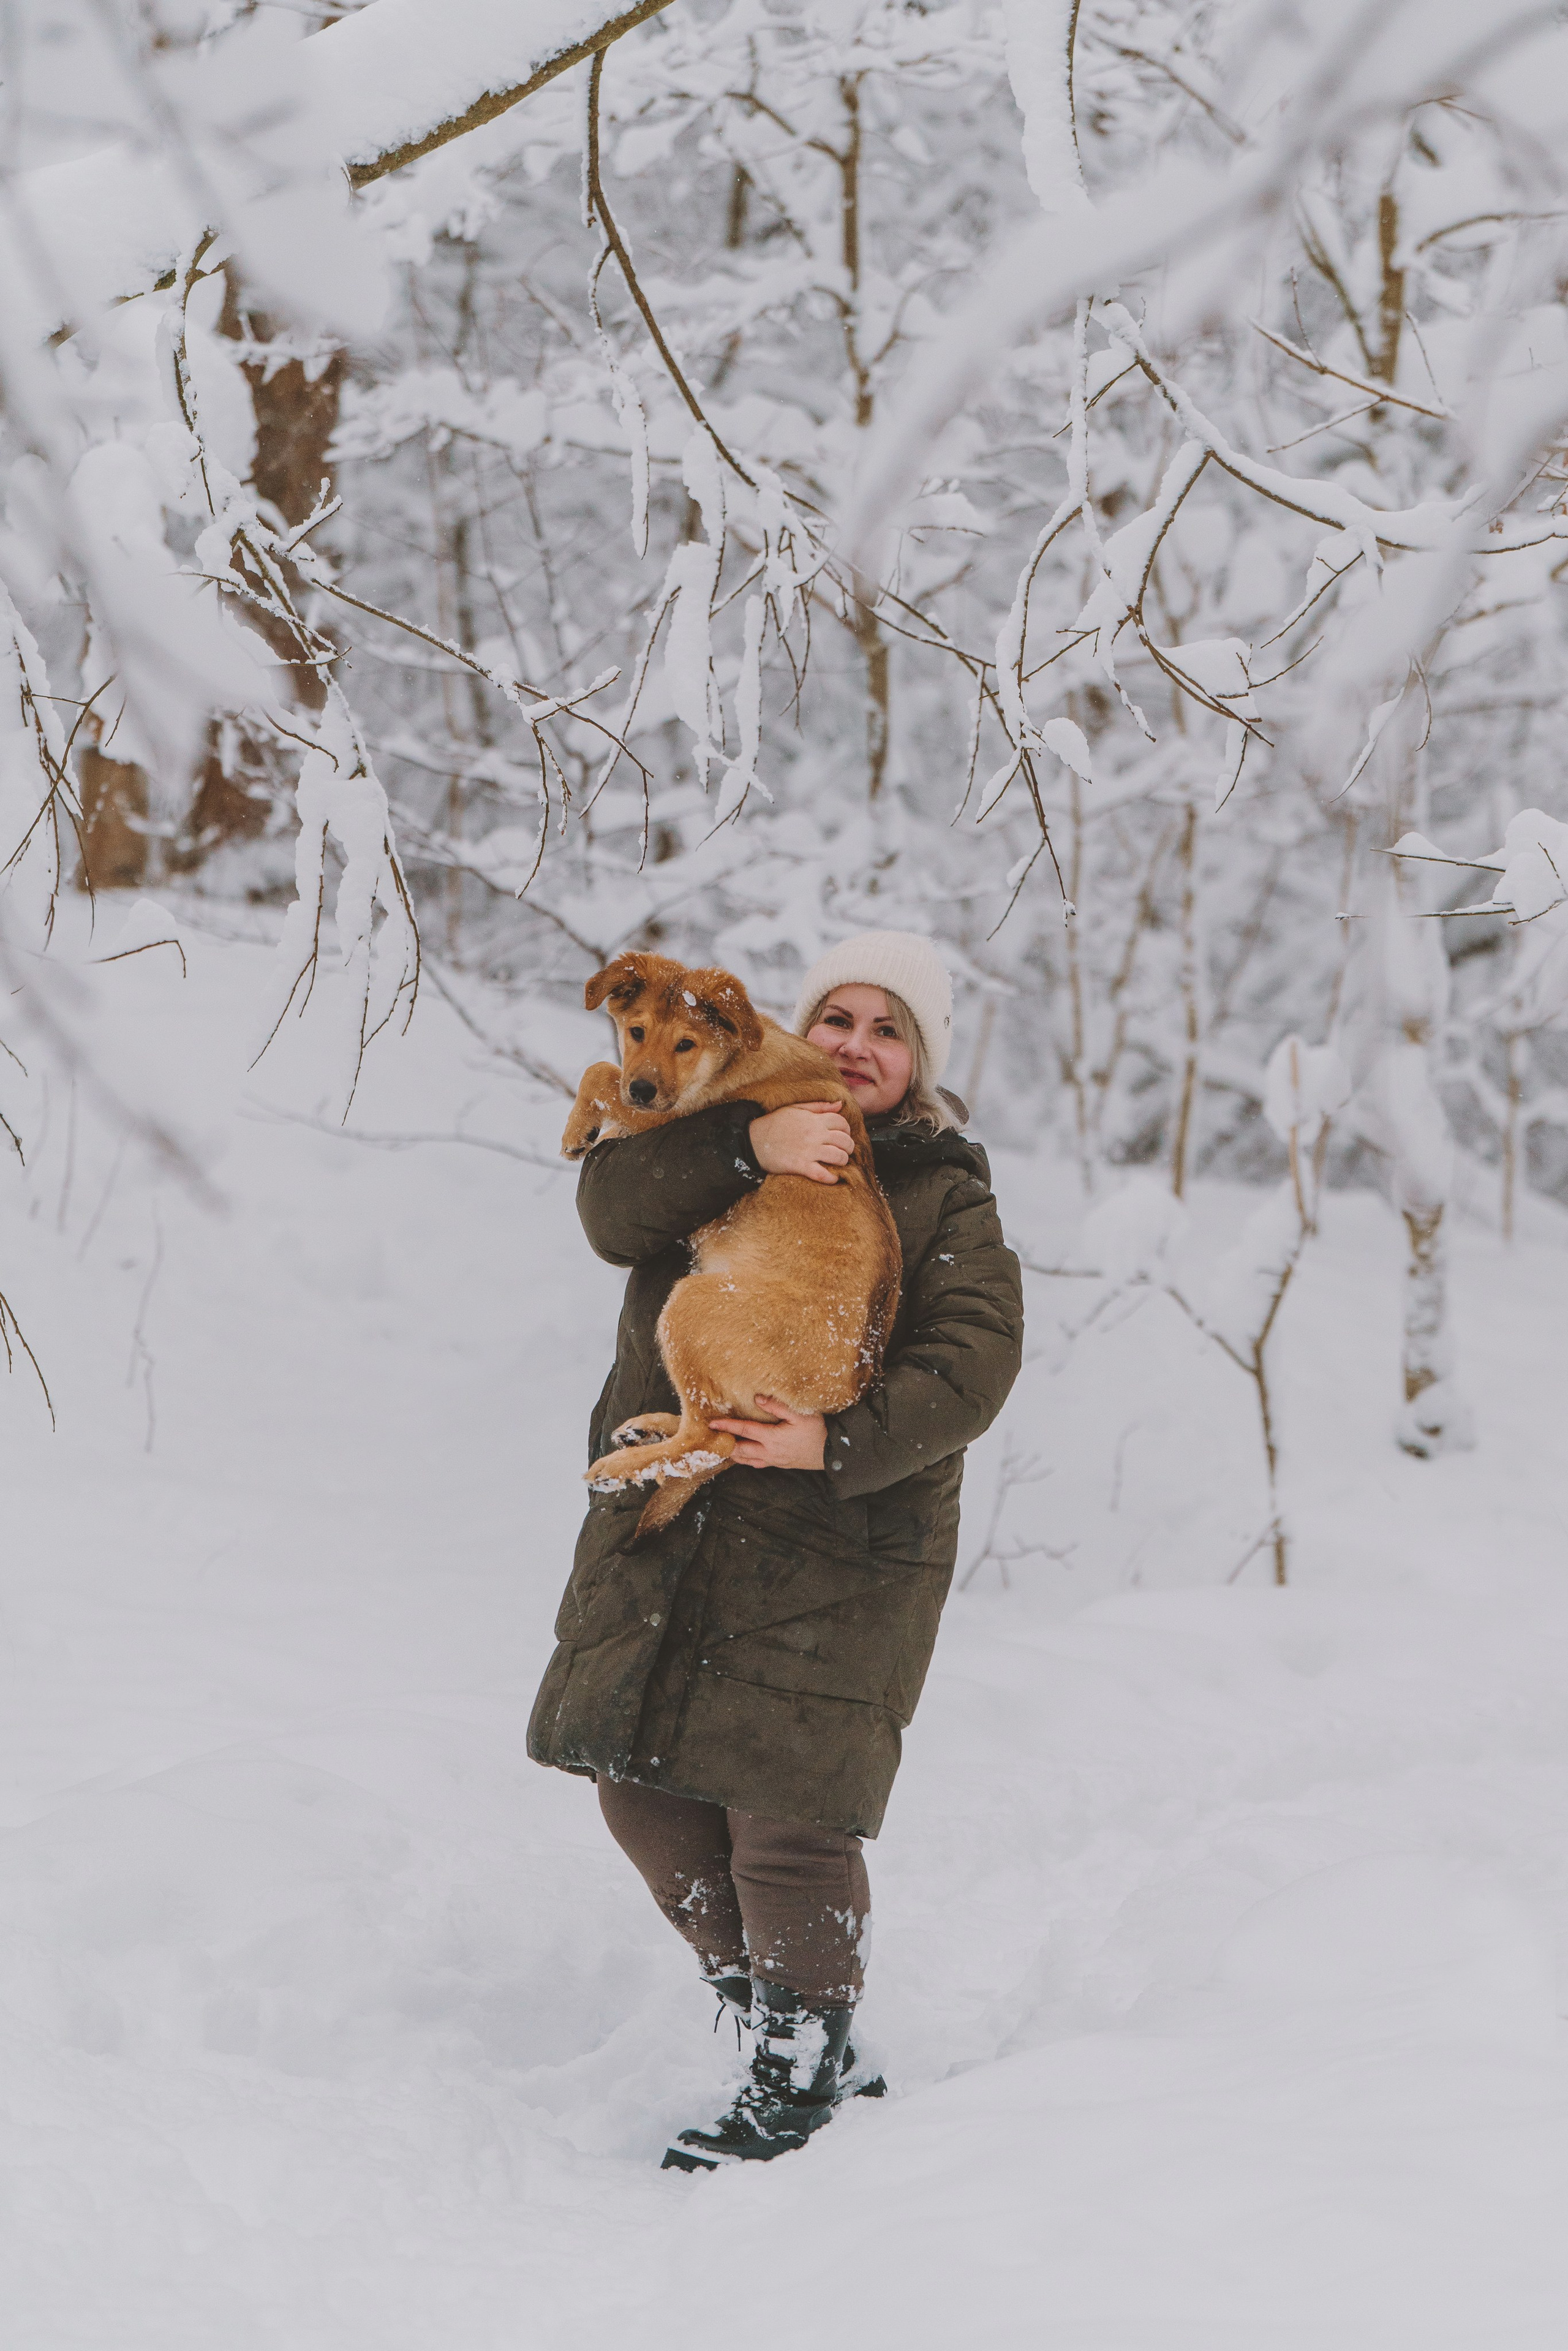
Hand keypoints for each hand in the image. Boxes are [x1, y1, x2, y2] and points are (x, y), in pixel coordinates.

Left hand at [710, 1395, 827, 1470]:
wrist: (831, 1452)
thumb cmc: (817, 1431)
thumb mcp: (801, 1414)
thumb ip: (778, 1406)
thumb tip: (758, 1399)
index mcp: (772, 1437)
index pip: (744, 1430)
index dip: (727, 1426)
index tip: (711, 1423)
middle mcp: (769, 1452)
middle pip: (740, 1450)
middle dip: (724, 1444)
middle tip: (711, 1439)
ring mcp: (774, 1460)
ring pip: (747, 1460)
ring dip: (733, 1454)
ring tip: (722, 1447)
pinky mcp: (779, 1464)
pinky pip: (757, 1464)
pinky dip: (746, 1461)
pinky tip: (744, 1458)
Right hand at [749, 1100, 852, 1184]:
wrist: (753, 1141)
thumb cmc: (773, 1124)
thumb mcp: (795, 1109)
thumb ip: (818, 1106)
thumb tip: (840, 1104)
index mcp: (813, 1120)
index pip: (841, 1122)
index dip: (846, 1129)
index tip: (843, 1135)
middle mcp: (814, 1134)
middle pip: (843, 1140)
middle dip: (849, 1146)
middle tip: (845, 1150)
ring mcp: (808, 1151)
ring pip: (838, 1157)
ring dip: (843, 1161)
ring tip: (840, 1162)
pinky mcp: (800, 1166)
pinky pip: (822, 1174)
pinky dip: (831, 1178)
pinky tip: (833, 1178)